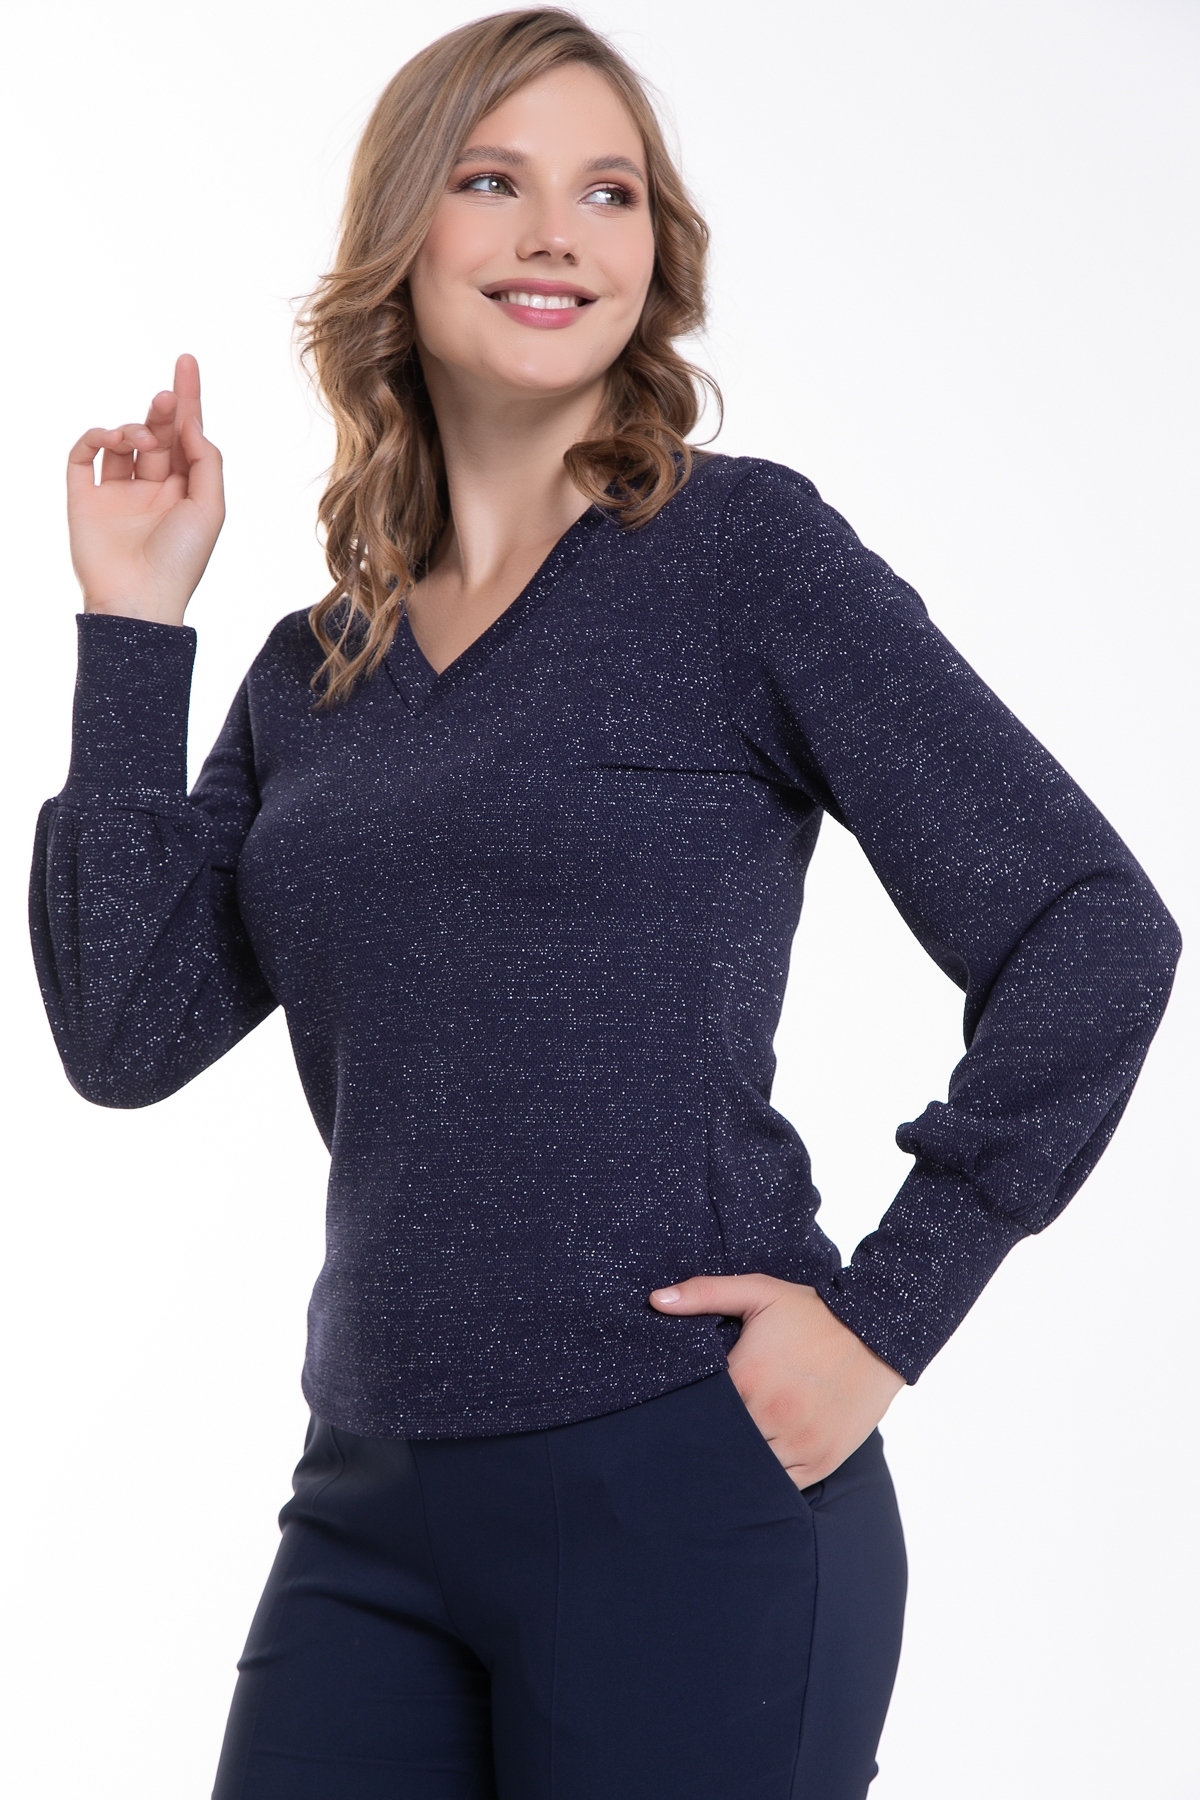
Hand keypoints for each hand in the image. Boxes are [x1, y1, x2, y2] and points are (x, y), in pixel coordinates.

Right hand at [67, 353, 224, 626]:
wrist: (138, 598)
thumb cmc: (181, 560)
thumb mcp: (210, 506)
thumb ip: (206, 459)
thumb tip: (190, 422)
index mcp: (184, 492)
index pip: (185, 436)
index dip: (188, 399)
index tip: (186, 362)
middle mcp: (151, 489)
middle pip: (155, 433)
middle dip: (161, 410)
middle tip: (164, 398)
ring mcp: (116, 493)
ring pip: (121, 440)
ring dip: (131, 428)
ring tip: (138, 438)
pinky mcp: (83, 498)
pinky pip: (83, 454)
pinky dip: (95, 437)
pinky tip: (111, 439)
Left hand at [649, 1274, 904, 1488]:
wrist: (876, 1332)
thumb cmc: (812, 1313)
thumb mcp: (758, 1292)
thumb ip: (704, 1293)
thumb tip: (655, 1300)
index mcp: (747, 1378)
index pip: (697, 1411)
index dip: (685, 1415)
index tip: (676, 1416)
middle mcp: (770, 1416)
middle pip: (721, 1445)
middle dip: (707, 1445)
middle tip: (693, 1444)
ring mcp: (797, 1444)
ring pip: (749, 1472)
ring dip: (736, 1466)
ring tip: (722, 1458)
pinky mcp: (820, 1462)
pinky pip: (782, 1487)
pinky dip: (766, 1482)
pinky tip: (755, 1470)